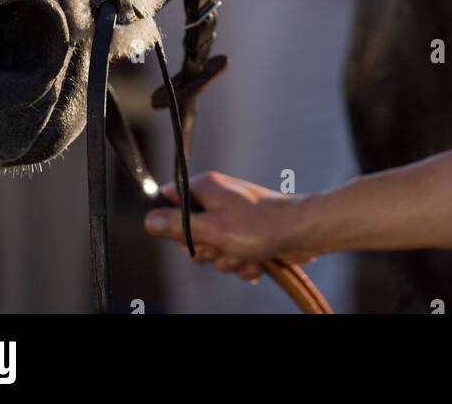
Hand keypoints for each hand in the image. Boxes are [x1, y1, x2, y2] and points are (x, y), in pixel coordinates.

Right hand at [144, 171, 315, 282]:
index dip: (174, 226)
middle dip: (206, 251)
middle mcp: (218, 200)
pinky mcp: (248, 235)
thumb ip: (179, 226)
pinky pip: (233, 256)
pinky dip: (243, 263)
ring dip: (228, 260)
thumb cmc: (260, 226)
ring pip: (213, 250)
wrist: (302, 233)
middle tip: (221, 247)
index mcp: (205, 188)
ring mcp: (234, 218)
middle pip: (191, 234)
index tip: (187, 237)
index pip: (171, 202)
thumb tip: (149, 220)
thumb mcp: (212, 229)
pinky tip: (257, 261)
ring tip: (245, 254)